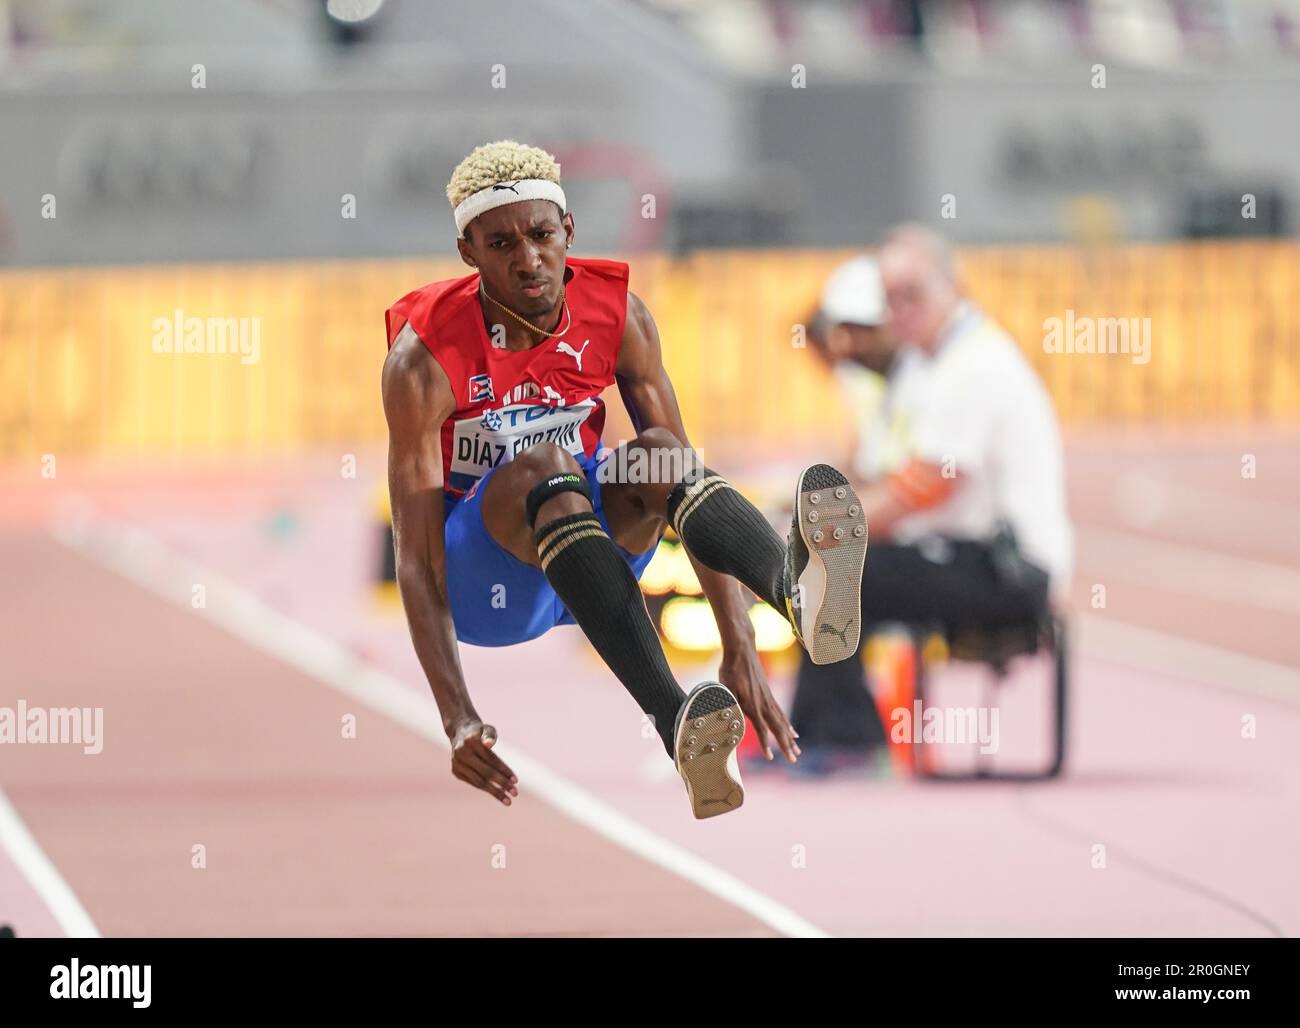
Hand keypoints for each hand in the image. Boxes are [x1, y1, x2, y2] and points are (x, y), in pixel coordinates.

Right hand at [449, 719, 517, 805]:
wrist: (459, 732)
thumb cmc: (479, 732)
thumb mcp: (486, 728)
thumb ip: (490, 735)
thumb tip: (489, 744)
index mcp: (471, 741)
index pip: (491, 759)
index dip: (504, 770)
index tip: (516, 781)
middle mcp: (461, 753)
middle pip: (485, 772)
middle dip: (502, 784)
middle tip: (515, 793)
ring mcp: (456, 763)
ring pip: (478, 781)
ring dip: (495, 791)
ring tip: (508, 800)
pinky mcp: (455, 771)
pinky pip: (473, 782)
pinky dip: (486, 788)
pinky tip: (497, 792)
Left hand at [718, 646, 799, 762]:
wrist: (742, 649)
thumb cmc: (730, 668)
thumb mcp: (724, 687)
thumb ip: (728, 704)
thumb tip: (728, 719)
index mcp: (752, 704)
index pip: (761, 729)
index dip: (765, 744)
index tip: (770, 758)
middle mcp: (763, 703)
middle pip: (777, 728)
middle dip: (786, 745)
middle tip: (794, 759)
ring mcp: (768, 698)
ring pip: (782, 722)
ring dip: (789, 738)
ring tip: (797, 750)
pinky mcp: (768, 694)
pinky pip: (780, 713)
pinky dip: (787, 724)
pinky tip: (792, 731)